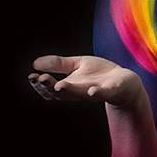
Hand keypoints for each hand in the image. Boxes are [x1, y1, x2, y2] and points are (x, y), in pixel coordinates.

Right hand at [28, 54, 144, 109]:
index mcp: (70, 86)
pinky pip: (104, 93)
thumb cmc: (99, 75)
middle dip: (50, 88)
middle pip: (62, 93)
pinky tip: (91, 90)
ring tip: (58, 86)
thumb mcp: (76, 66)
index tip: (32, 77)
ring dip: (69, 90)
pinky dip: (97, 92)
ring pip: (80, 94)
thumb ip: (58, 64)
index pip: (51, 89)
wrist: (125, 82)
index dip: (41, 84)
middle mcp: (80, 92)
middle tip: (40, 80)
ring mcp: (95, 92)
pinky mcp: (111, 90)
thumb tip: (35, 63)